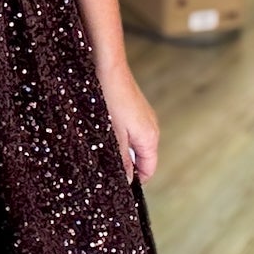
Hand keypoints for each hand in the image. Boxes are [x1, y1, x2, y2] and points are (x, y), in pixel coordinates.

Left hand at [97, 61, 159, 183]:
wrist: (108, 67)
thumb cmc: (111, 99)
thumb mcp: (114, 136)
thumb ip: (122, 161)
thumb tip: (129, 182)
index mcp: (150, 138)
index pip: (149, 170)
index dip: (135, 181)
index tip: (118, 185)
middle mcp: (152, 129)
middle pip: (142, 158)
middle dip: (126, 165)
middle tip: (105, 167)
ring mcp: (144, 118)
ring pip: (135, 144)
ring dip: (121, 150)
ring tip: (102, 148)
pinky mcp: (135, 109)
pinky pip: (130, 131)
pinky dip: (119, 136)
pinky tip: (104, 131)